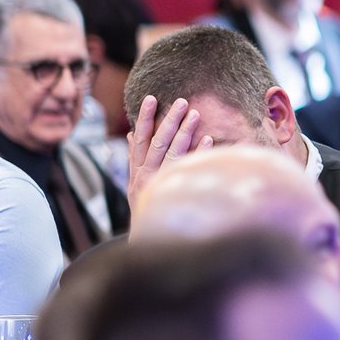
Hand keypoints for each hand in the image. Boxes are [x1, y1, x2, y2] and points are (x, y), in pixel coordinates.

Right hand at [126, 95, 212, 211]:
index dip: (145, 118)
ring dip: (184, 132)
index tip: (152, 98)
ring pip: (173, 153)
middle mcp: (147, 176)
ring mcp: (162, 185)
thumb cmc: (145, 209)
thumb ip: (134, 158)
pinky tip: (208, 139)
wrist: (149, 241)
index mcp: (137, 171)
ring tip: (196, 114)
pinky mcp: (176, 194)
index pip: (140, 138)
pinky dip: (199, 153)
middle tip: (182, 101)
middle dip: (169, 120)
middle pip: (158, 142)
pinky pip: (189, 169)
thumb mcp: (134, 184)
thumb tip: (131, 134)